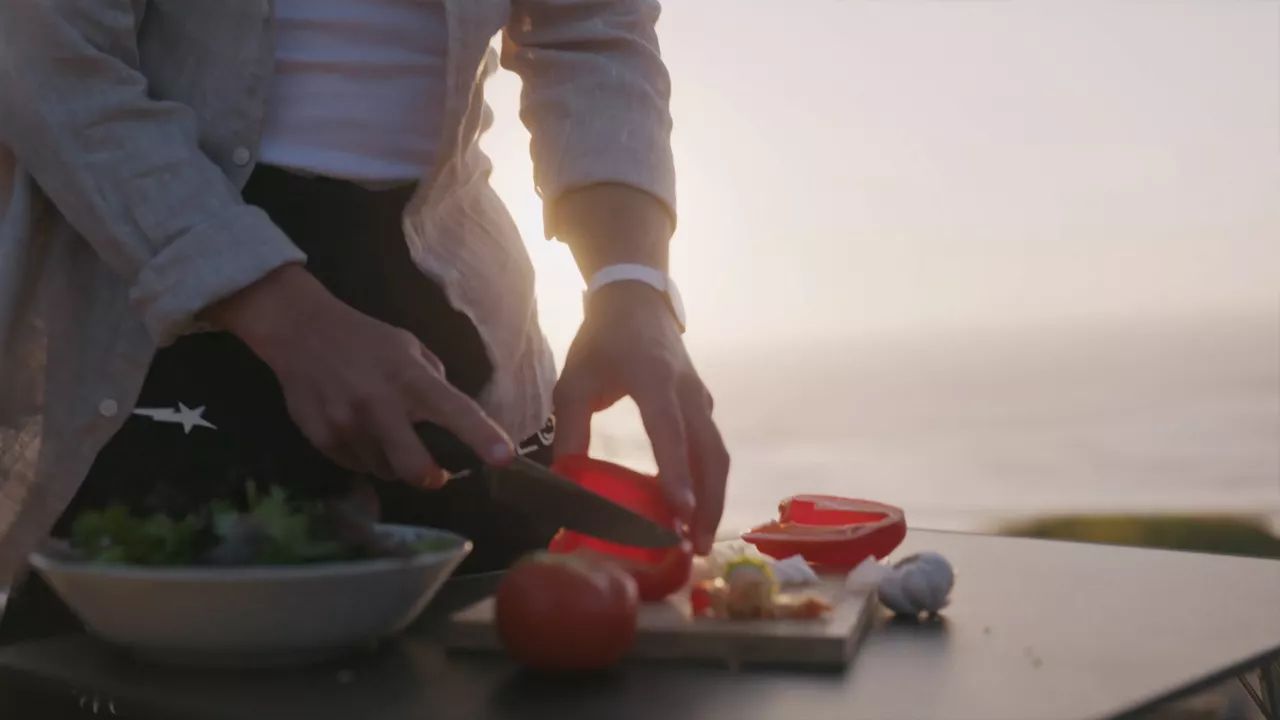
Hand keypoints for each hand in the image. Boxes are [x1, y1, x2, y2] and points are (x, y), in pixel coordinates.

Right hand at [204, 265, 514, 486]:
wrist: (299, 330)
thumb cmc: (365, 338)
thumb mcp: (409, 348)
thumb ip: (433, 383)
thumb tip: (454, 419)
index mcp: (411, 378)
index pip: (455, 411)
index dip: (482, 437)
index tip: (505, 458)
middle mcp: (380, 405)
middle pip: (414, 467)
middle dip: (430, 477)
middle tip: (434, 473)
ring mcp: (347, 425)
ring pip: (384, 471)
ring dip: (393, 464)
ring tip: (385, 435)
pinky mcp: (321, 438)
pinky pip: (355, 466)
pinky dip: (365, 457)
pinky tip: (358, 431)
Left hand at [553, 282, 729, 553]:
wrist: (636, 300)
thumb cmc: (602, 341)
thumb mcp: (573, 383)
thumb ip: (571, 431)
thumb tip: (567, 482)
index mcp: (654, 381)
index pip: (669, 433)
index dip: (675, 473)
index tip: (680, 512)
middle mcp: (688, 392)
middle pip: (710, 454)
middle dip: (707, 503)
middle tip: (694, 546)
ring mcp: (702, 398)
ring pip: (718, 454)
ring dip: (713, 498)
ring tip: (697, 538)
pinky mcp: (704, 404)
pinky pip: (712, 447)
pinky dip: (708, 480)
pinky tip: (694, 507)